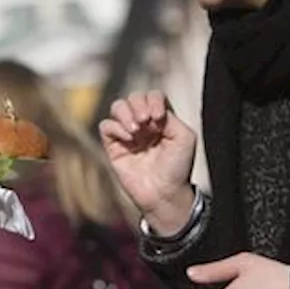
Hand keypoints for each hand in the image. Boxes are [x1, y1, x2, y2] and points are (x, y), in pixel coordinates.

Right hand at [98, 91, 196, 233]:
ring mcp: (127, 133)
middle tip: (145, 121)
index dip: (153, 100)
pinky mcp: (114, 146)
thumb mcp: (184, 137)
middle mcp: (143, 123)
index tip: (158, 117)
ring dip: (126, 113)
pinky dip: (116, 127)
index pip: (153, 95)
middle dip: (139, 104)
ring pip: (117, 106)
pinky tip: (128, 138)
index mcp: (161, 119)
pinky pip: (106, 125)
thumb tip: (150, 111)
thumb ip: (170, 117)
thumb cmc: (177, 168)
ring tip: (135, 130)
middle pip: (134, 97)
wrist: (164, 193)